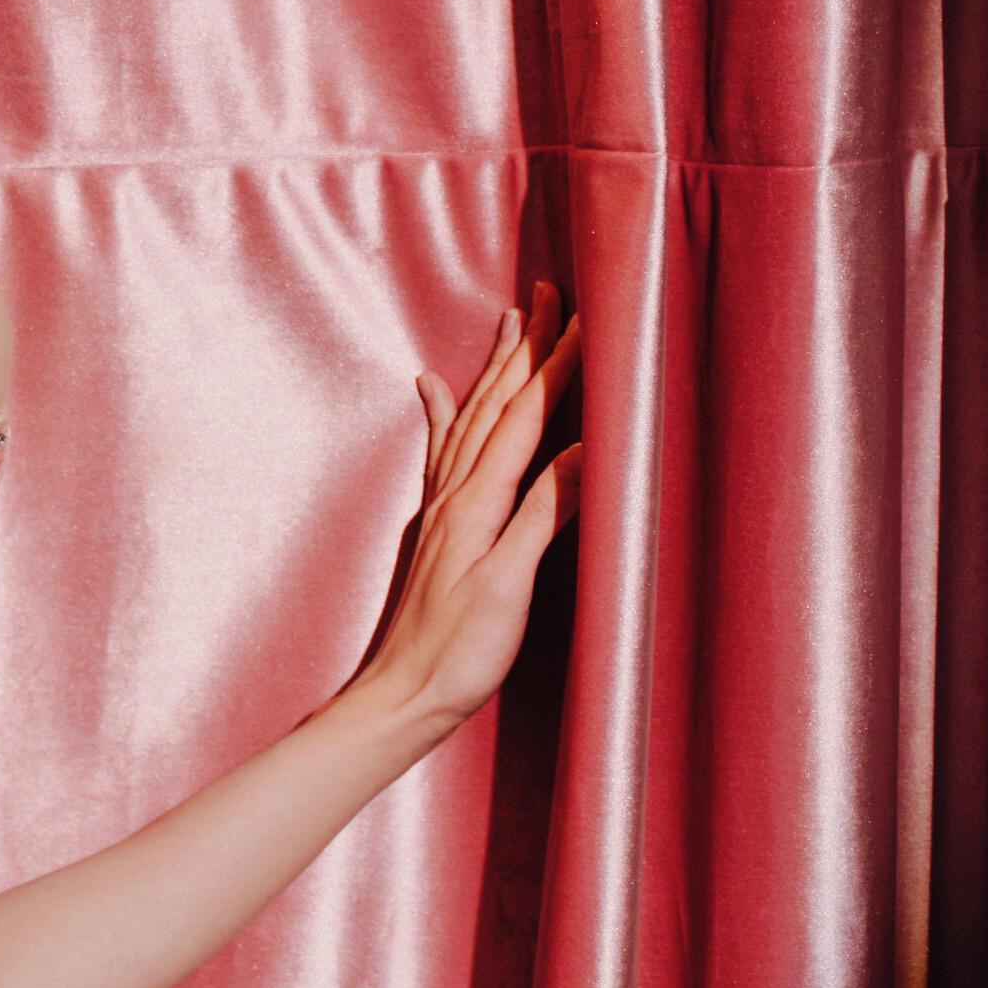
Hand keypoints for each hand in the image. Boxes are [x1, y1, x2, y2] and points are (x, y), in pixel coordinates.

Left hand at [349, 282, 581, 742]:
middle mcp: (455, 495)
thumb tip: (588, 450)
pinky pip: (441, 452)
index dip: (557, 368)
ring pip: (471, 418)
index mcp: (478, 503)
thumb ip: (546, 515)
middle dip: (527, 347)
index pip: (525, 419)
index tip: (587, 318)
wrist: (400, 695)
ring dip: (494, 369)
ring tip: (508, 322)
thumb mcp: (510, 585)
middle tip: (549, 292)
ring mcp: (441, 509)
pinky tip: (430, 387)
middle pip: (496, 404)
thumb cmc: (459, 652)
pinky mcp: (435, 528)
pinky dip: (442, 412)